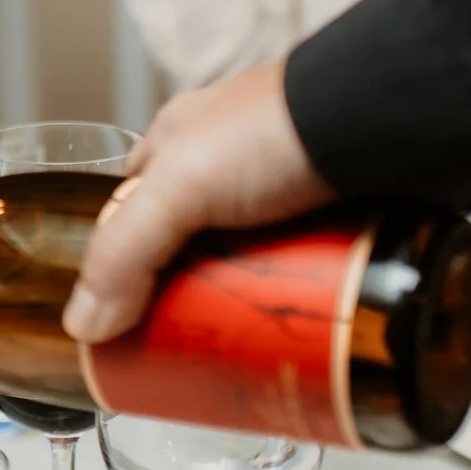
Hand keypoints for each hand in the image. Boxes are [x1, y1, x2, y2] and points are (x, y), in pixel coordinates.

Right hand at [63, 62, 334, 342]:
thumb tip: (81, 327)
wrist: (389, 115)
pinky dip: (299, 298)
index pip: (132, 210)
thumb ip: (123, 253)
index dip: (123, 263)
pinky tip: (297, 330)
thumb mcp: (179, 187)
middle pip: (193, 244)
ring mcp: (287, 186)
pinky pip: (306, 266)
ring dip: (245, 302)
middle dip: (188, 294)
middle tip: (188, 349)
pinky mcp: (337, 210)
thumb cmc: (275, 130)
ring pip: (251, 260)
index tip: (123, 319)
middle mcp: (231, 161)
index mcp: (179, 140)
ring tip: (244, 354)